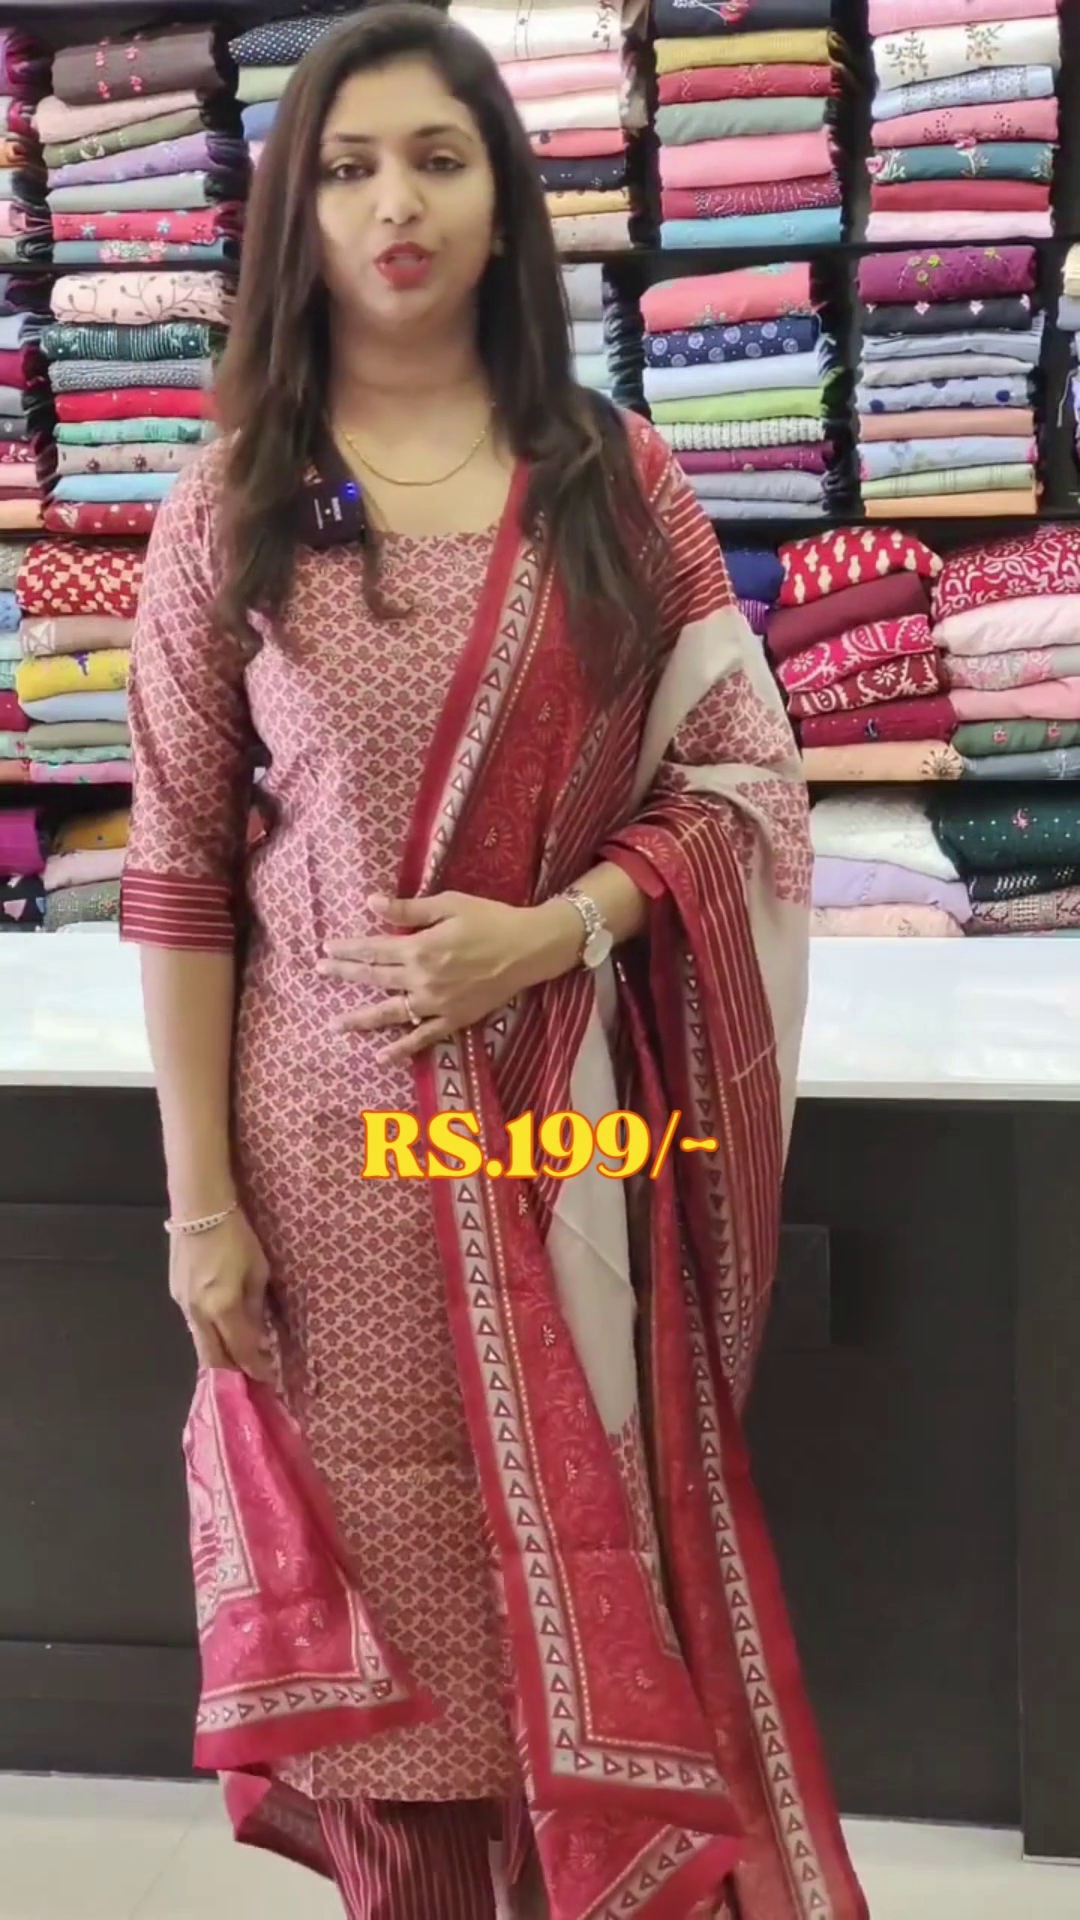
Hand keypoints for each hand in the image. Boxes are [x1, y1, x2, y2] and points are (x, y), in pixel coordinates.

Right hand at [169, 1207, 273, 1380]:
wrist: (198, 1210)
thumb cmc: (236, 1236)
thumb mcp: (258, 1270)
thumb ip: (255, 1307)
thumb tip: (259, 1335)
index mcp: (223, 1307)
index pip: (241, 1349)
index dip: (256, 1367)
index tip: (268, 1379)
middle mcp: (199, 1313)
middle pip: (214, 1358)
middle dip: (232, 1375)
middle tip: (249, 1384)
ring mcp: (183, 1305)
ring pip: (201, 1344)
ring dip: (219, 1358)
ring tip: (237, 1364)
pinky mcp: (175, 1295)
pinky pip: (194, 1326)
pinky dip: (209, 1336)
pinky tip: (221, 1334)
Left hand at [318, 890, 580, 1062]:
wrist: (530, 949)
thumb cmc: (491, 919)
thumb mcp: (449, 904)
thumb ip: (409, 908)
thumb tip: (371, 903)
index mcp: (419, 948)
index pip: (373, 949)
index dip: (348, 948)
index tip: (326, 947)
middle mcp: (422, 979)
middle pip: (375, 977)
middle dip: (345, 974)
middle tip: (319, 971)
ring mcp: (437, 1004)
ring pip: (390, 1012)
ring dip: (361, 1018)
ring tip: (336, 1024)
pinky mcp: (454, 1019)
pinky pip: (423, 1037)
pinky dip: (402, 1048)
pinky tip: (382, 1056)